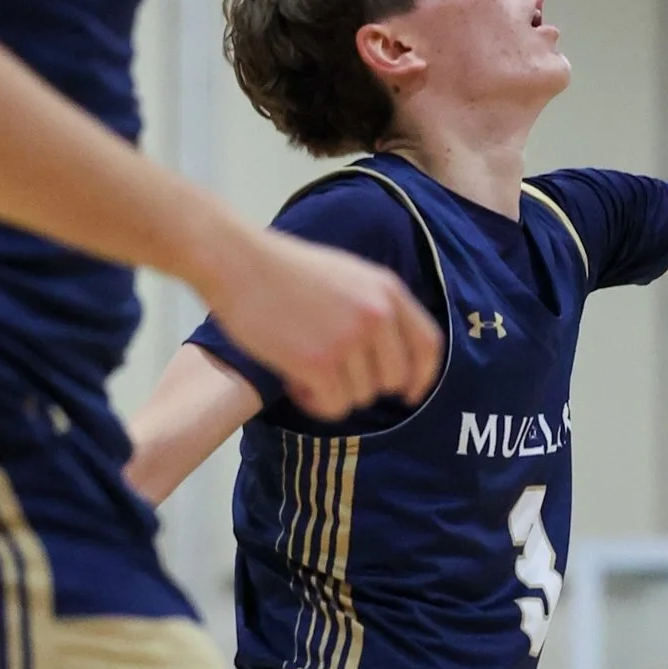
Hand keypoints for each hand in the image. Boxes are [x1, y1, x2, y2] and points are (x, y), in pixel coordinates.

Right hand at [202, 228, 443, 420]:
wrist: (239, 263)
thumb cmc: (286, 270)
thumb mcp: (349, 275)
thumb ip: (376, 307)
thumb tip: (392, 355)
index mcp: (388, 290)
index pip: (429, 345)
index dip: (422, 376)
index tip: (408, 394)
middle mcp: (376, 315)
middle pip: (393, 378)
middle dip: (366, 387)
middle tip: (334, 379)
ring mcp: (349, 338)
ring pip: (362, 396)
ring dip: (334, 393)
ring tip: (304, 371)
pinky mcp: (318, 362)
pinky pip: (334, 406)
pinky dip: (315, 403)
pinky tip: (294, 383)